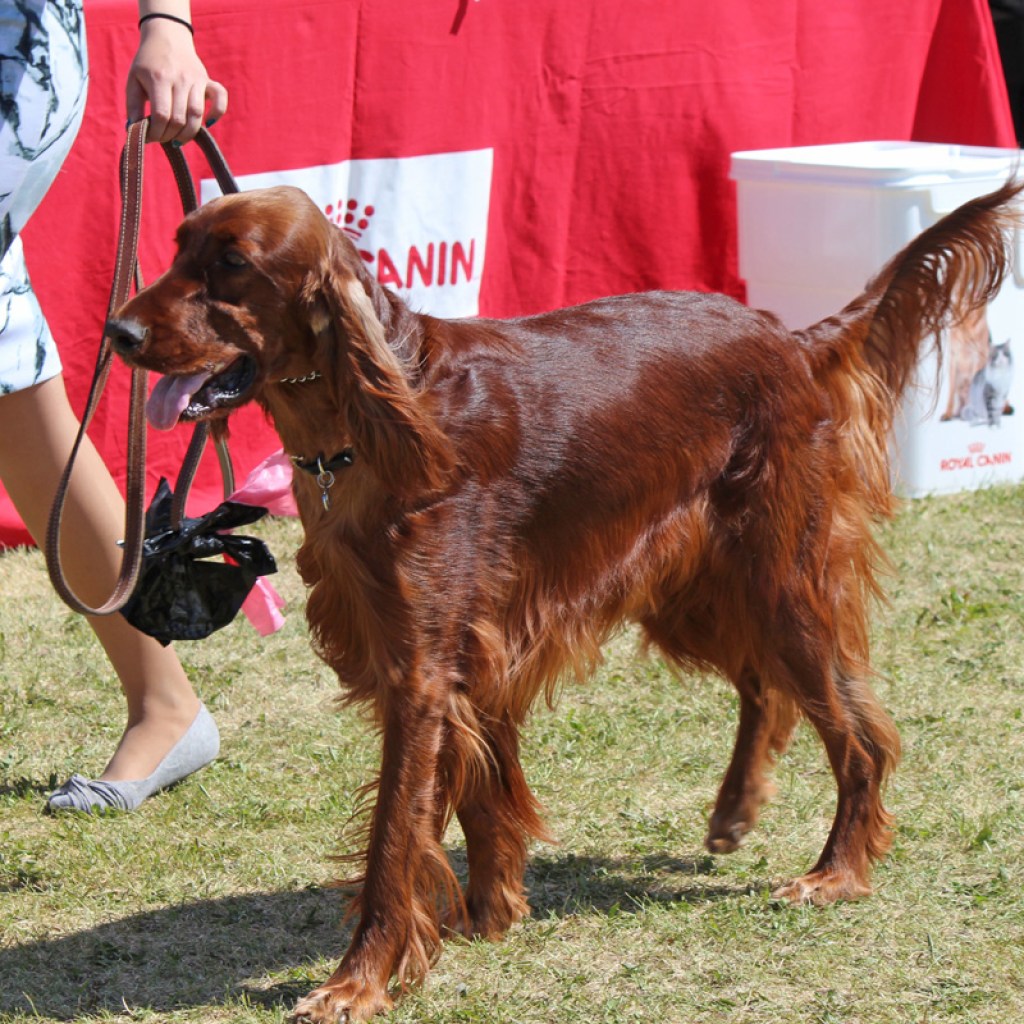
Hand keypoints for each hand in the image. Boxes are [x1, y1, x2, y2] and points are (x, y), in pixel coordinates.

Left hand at [126, 18, 227, 143]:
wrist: (167, 37)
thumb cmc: (148, 63)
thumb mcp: (133, 81)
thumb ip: (132, 106)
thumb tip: (134, 131)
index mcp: (159, 78)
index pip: (161, 115)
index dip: (156, 132)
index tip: (151, 138)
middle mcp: (180, 79)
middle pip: (179, 119)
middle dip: (170, 135)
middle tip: (163, 138)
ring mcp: (196, 80)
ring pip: (197, 115)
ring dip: (188, 133)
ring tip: (178, 139)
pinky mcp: (208, 81)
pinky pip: (220, 99)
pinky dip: (217, 113)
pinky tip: (208, 123)